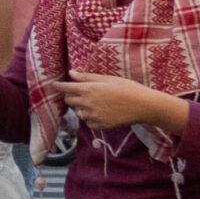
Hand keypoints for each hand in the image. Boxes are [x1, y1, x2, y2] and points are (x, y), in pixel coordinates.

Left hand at [63, 71, 191, 135]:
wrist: (144, 106)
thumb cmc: (128, 88)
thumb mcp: (108, 78)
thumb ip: (87, 77)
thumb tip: (71, 73)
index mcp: (88, 89)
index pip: (65, 88)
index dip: (59, 86)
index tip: (54, 85)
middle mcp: (87, 103)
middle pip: (69, 101)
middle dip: (72, 97)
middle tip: (82, 94)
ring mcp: (93, 115)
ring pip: (78, 113)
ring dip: (82, 109)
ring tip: (97, 104)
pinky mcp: (99, 125)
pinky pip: (88, 122)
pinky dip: (91, 118)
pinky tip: (102, 113)